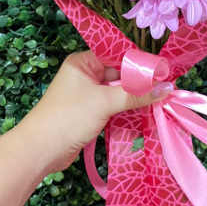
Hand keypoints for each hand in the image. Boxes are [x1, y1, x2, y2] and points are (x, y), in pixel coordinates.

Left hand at [20, 51, 172, 173]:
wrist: (40, 150)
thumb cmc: (68, 117)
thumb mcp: (104, 102)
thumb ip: (135, 94)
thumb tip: (166, 87)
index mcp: (83, 61)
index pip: (117, 54)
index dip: (139, 61)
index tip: (163, 68)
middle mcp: (85, 73)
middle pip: (119, 73)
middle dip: (140, 81)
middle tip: (166, 85)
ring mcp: (87, 94)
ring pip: (117, 90)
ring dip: (135, 96)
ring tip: (160, 98)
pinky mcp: (89, 112)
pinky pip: (113, 105)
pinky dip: (126, 108)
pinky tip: (144, 111)